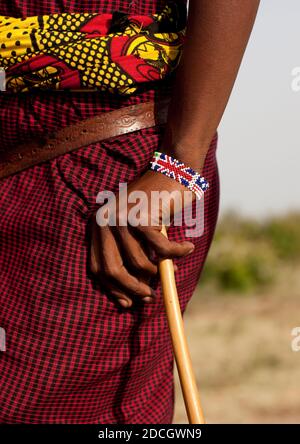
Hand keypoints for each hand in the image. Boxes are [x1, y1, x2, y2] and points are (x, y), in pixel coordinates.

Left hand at [89, 170, 194, 307]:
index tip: (127, 303)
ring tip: (173, 271)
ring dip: (159, 272)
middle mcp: (104, 221)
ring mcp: (121, 218)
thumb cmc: (156, 203)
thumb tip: (135, 292)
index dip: (112, 288)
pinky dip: (176, 253)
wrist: (171, 170)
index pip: (98, 267)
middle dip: (132, 289)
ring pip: (139, 263)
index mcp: (98, 225)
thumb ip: (130, 253)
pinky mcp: (141, 216)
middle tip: (149, 296)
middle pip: (112, 270)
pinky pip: (161, 249)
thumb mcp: (136, 229)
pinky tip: (187, 248)